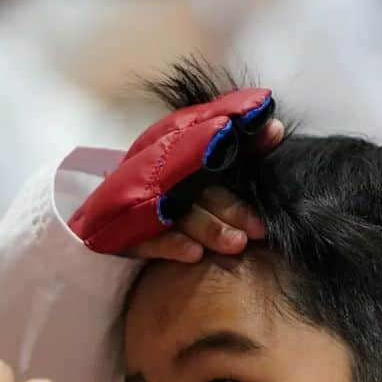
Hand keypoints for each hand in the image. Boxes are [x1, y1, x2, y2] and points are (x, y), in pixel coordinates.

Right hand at [69, 86, 284, 258]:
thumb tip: (276, 127)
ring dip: (210, 228)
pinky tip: (194, 255)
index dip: (245, 141)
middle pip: (200, 186)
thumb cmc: (168, 199)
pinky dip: (171, 245)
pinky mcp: (123, 230)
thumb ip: (240, 153)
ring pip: (180, 213)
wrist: (104, 222)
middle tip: (259, 230)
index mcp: (180, 153)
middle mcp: (161, 172)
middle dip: (232, 208)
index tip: (275, 135)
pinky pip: (149, 239)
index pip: (215, 145)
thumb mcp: (201, 176)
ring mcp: (141, 200)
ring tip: (237, 245)